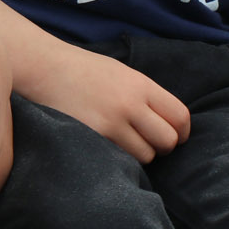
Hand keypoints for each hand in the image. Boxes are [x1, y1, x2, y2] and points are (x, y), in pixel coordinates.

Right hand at [23, 41, 190, 162]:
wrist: (46, 69)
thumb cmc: (86, 71)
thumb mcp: (125, 74)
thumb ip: (147, 96)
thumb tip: (170, 122)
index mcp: (142, 85)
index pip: (180, 116)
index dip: (182, 132)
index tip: (177, 137)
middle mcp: (131, 104)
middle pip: (168, 140)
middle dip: (164, 147)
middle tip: (151, 144)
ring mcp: (111, 123)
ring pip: (145, 155)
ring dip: (140, 155)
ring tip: (126, 145)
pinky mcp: (92, 137)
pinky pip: (119, 159)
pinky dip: (120, 159)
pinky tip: (110, 148)